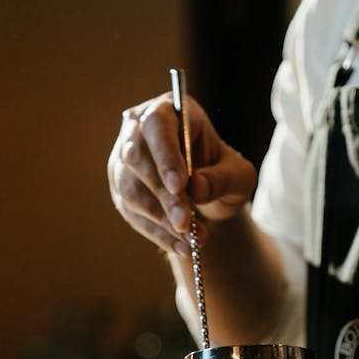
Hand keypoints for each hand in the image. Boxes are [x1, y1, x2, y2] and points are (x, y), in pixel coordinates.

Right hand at [107, 93, 256, 255]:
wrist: (210, 195)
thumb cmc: (223, 173)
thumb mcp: (238, 175)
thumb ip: (222, 178)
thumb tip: (196, 188)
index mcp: (169, 111)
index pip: (156, 125)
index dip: (165, 155)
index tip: (180, 186)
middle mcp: (138, 131)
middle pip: (136, 158)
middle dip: (162, 195)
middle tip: (186, 222)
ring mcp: (123, 161)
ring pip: (129, 189)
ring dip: (160, 218)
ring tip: (192, 237)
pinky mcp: (120, 191)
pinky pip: (131, 214)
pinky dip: (157, 233)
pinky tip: (181, 247)